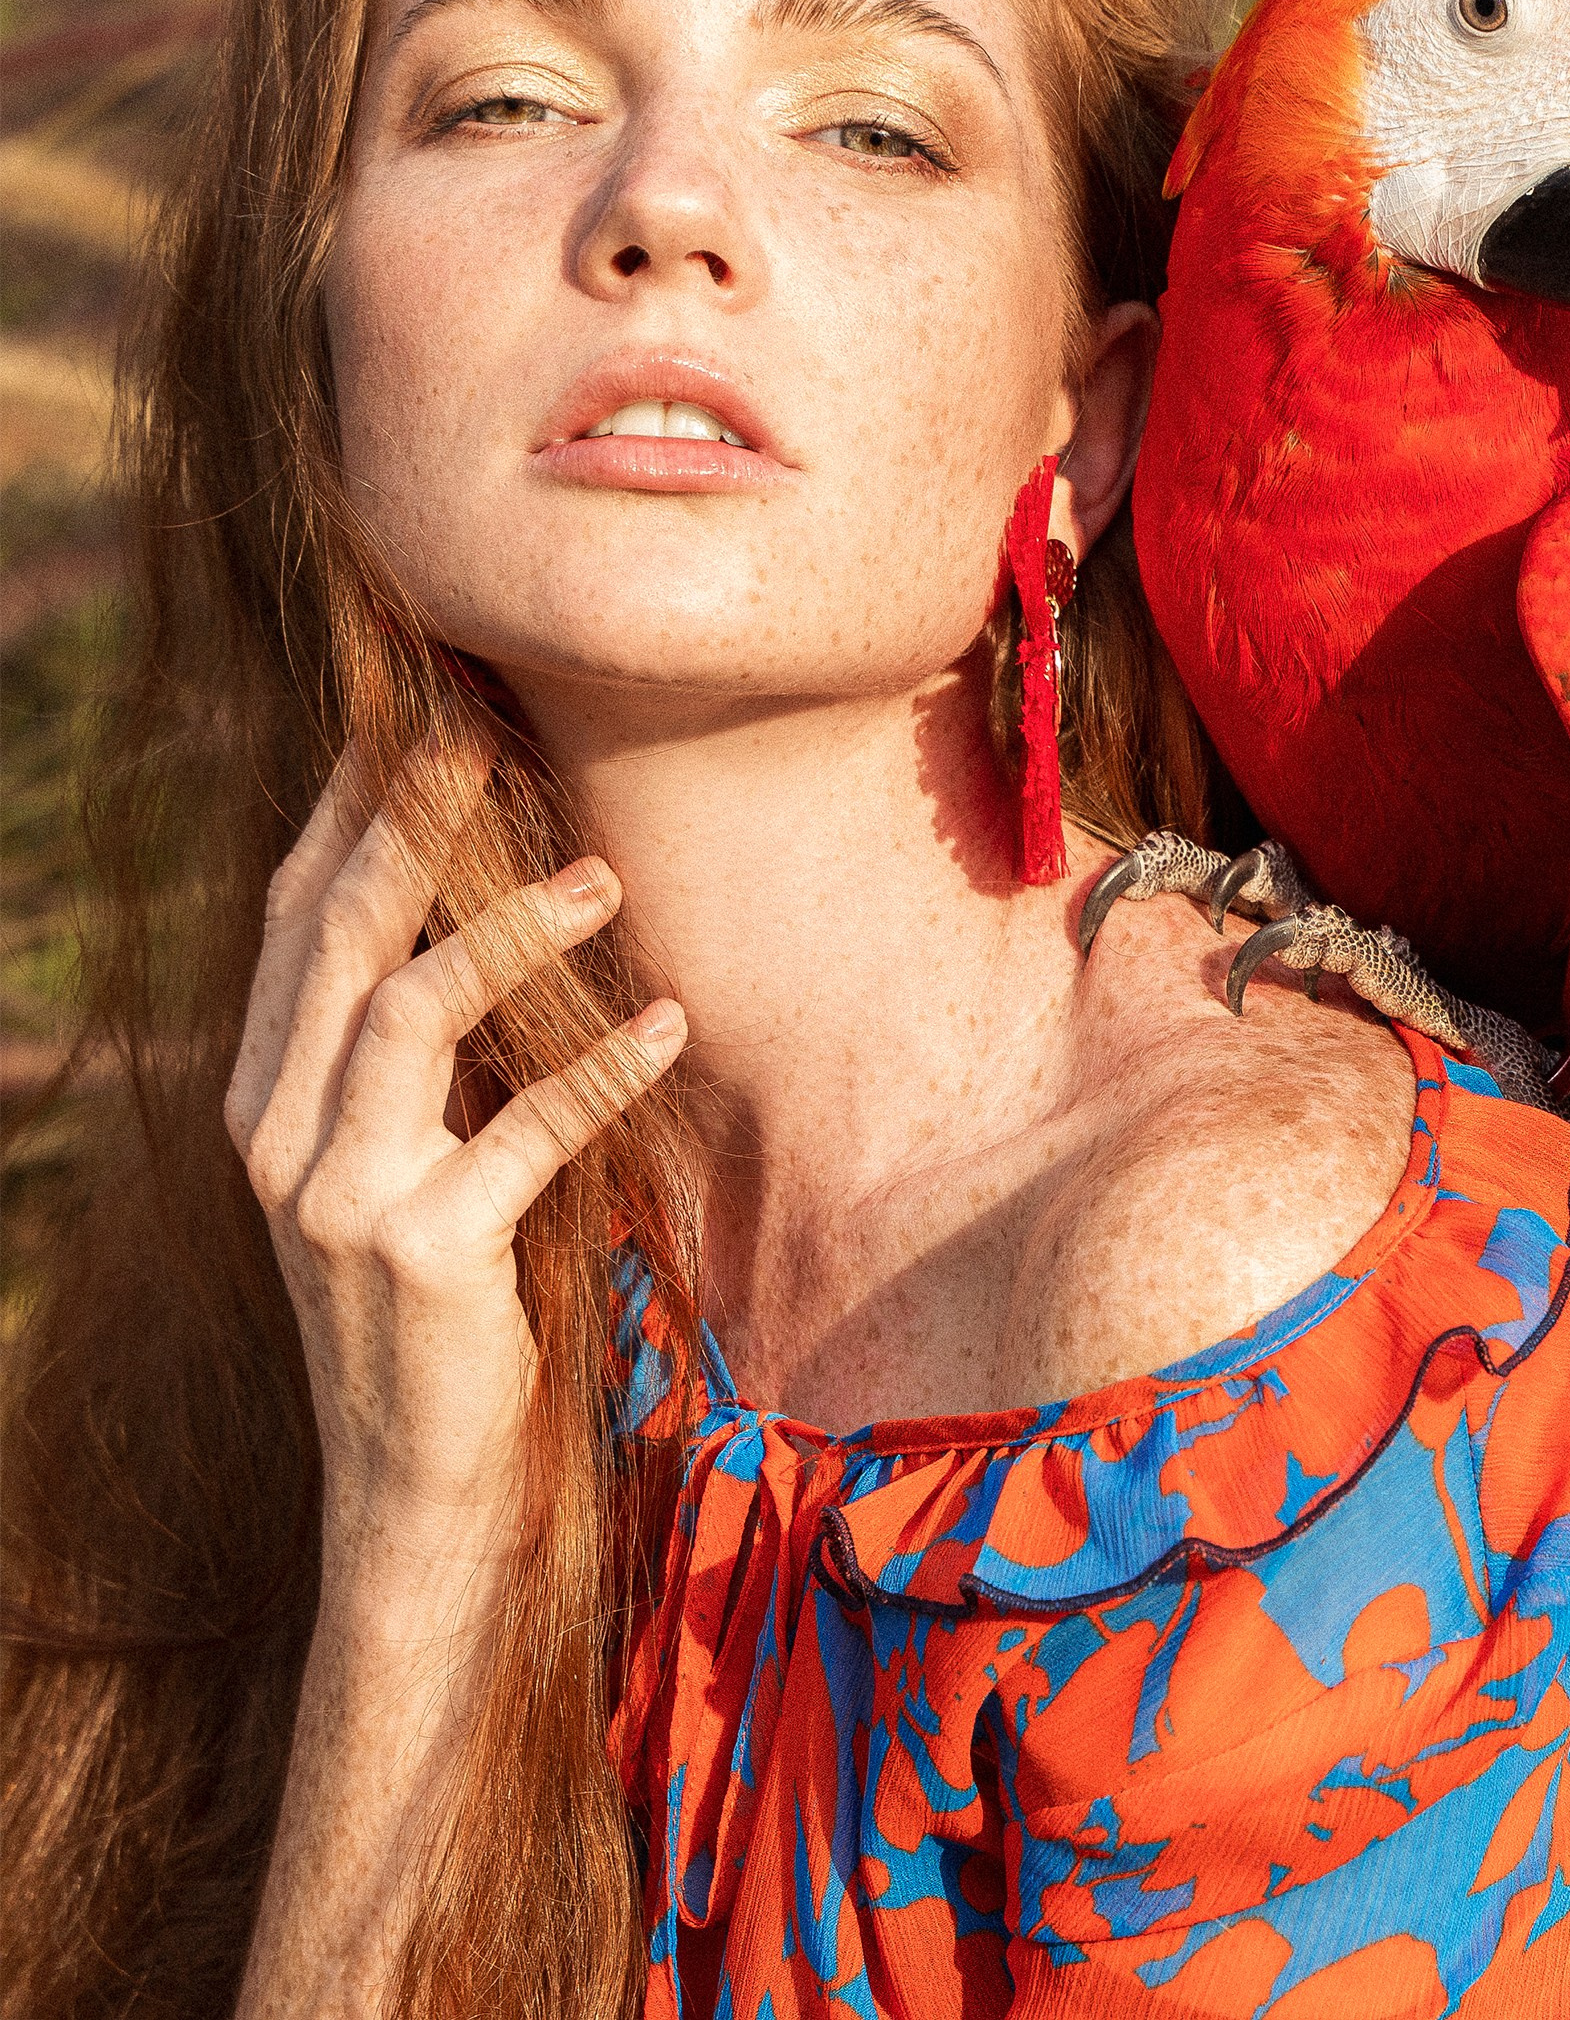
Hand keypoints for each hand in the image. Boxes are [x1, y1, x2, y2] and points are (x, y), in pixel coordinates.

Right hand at [225, 743, 684, 1585]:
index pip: (294, 921)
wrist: (413, 1488)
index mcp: (263, 1100)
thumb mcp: (390, 1164)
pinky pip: (524, 1131)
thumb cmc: (428, 1308)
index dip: (348, 813)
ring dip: (513, 926)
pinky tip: (665, 1028)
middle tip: (488, 734)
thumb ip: (405, 1059)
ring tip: (606, 875)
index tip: (412, 722)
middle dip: (412, 820)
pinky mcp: (426, 1253)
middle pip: (343, 935)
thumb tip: (477, 913)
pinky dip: (600, 1071)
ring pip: (416, 1006)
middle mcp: (280, 1137)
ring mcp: (341, 1198)